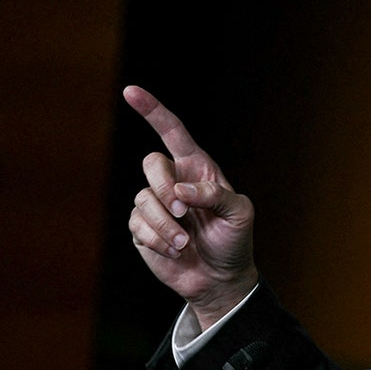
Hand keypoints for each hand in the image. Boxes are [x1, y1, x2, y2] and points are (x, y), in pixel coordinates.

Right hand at [125, 85, 257, 329]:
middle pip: (152, 164)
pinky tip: (174, 250)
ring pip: (144, 199)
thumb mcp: (239, 214)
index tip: (131, 91)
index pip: (172, 132)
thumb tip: (181, 190)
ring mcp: (156, 204)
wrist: (220, 278)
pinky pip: (138, 224)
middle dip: (165, 187)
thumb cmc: (234, 241)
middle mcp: (174, 181)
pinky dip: (157, 239)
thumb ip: (215, 195)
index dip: (153, 110)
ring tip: (185, 243)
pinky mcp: (142, 228)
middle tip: (184, 213)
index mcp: (199, 169)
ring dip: (165, 224)